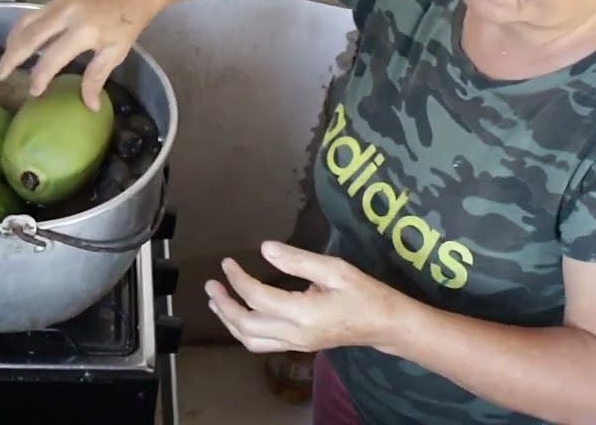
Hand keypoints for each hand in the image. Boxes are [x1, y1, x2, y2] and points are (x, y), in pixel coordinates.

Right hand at [0, 0, 160, 110]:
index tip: (33, 92)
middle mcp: (66, 14)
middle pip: (29, 37)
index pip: (52, 57)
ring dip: (12, 42)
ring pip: (26, 23)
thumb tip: (88, 106)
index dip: (40, 76)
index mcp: (83, 30)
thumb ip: (96, 77)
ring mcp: (59, 3)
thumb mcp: (116, 52)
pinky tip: (18, 42)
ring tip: (5, 62)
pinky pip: (32, 15)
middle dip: (11, 57)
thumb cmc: (129, 22)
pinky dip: (21, 30)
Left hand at [205, 241, 403, 353]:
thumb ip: (298, 260)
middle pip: (246, 325)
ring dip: (229, 321)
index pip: (258, 298)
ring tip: (217, 301)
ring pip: (251, 340)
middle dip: (224, 305)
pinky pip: (261, 343)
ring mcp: (296, 344)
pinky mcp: (298, 346)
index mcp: (304, 313)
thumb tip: (265, 248)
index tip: (227, 263)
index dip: (238, 280)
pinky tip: (238, 315)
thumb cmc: (364, 293)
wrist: (384, 324)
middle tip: (211, 284)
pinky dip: (243, 330)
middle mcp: (295, 334)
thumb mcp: (335, 269)